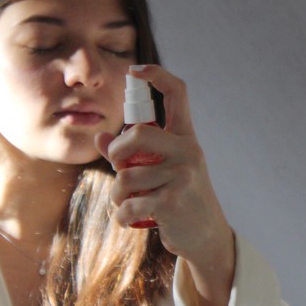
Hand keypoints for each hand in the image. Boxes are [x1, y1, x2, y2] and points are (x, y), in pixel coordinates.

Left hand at [95, 64, 234, 305]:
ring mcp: (182, 176)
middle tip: (118, 166)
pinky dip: (122, 215)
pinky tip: (132, 219)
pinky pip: (129, 204)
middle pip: (138, 134)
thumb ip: (133, 153)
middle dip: (116, 152)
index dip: (156, 75)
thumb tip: (99, 137)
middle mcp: (188, 151)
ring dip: (117, 195)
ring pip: (126, 177)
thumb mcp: (164, 169)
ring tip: (128, 203)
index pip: (177, 94)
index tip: (135, 69)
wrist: (206, 235)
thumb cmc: (181, 197)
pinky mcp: (172, 202)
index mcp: (186, 137)